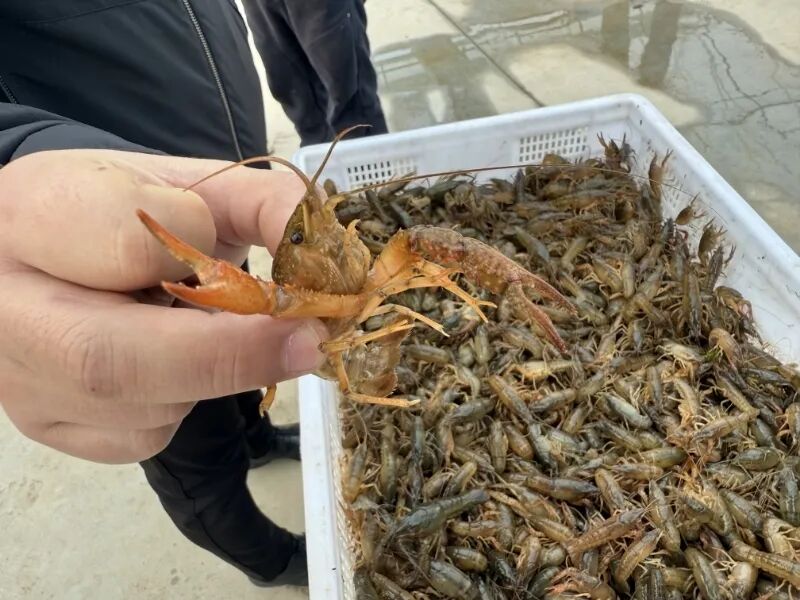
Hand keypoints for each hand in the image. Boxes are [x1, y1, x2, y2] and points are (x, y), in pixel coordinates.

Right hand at [0, 149, 327, 463]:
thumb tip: (329, 250)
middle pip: (113, 363)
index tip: (301, 284)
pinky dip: (183, 402)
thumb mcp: (185, 183)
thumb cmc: (118, 209)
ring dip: (208, 374)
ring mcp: (17, 381)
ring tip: (199, 324)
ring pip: (143, 408)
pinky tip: (167, 359)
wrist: (42, 247)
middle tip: (307, 344)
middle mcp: (4, 308)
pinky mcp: (47, 427)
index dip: (222, 275)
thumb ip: (258, 203)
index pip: (131, 251)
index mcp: (30, 213)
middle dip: (232, 357)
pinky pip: (142, 435)